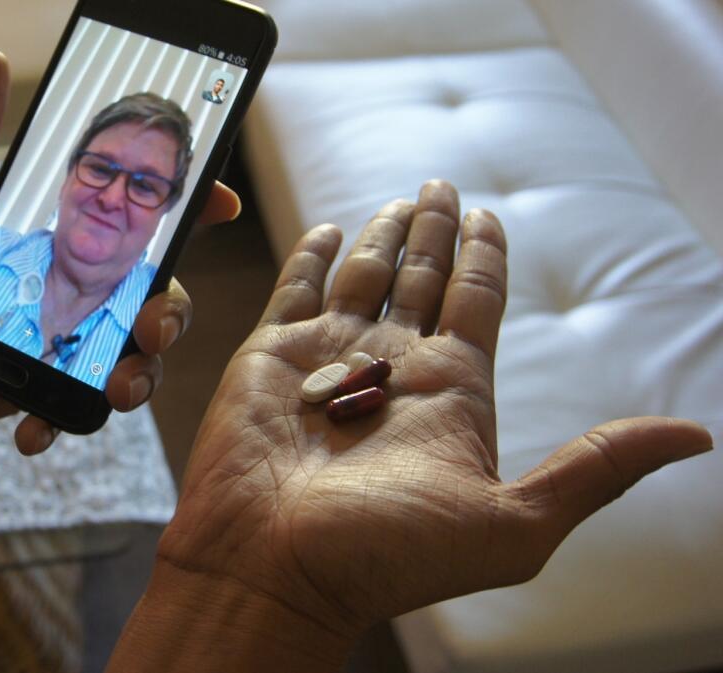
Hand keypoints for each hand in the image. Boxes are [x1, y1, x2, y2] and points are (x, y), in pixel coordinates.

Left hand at [0, 50, 239, 453]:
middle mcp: (57, 280)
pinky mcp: (36, 387)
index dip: (179, 204)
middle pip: (146, 287)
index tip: (218, 203)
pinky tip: (31, 432)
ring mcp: (52, 338)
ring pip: (128, 350)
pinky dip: (68, 419)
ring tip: (117, 392)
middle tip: (151, 325)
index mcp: (38, 229)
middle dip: (170, 307)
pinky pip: (78, 404)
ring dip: (139, 371)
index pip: (120, 208)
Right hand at [156, 181, 712, 648]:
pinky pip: (296, 288)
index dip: (485, 253)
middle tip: (440, 183)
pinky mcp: (273, 354)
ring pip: (365, 274)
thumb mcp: (512, 523)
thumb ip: (596, 470)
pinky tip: (330, 230)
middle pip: (423, 275)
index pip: (476, 298)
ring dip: (383, 233)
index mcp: (452, 389)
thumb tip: (696, 437)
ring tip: (399, 199)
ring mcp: (331, 355)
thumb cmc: (385, 556)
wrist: (276, 569)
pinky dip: (313, 256)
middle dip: (434, 229)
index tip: (488, 213)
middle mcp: (394, 365)